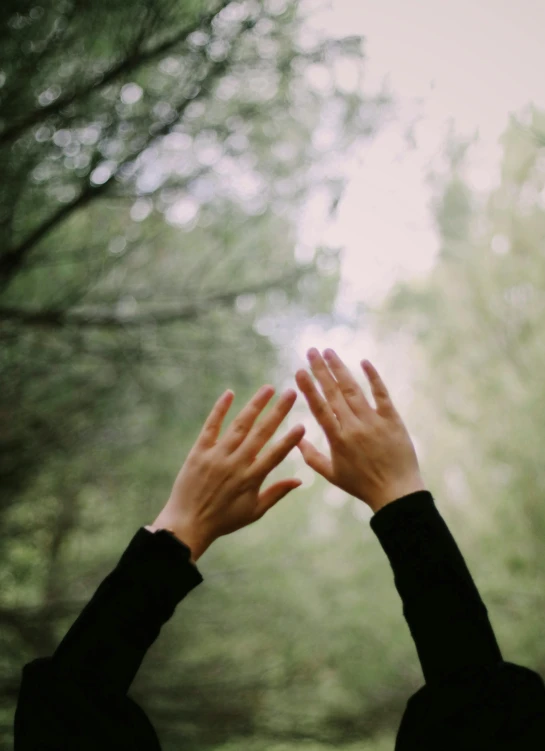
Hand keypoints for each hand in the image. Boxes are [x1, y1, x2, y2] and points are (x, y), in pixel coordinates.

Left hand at [149, 385, 304, 560]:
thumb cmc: (224, 520)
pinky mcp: (199, 452)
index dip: (289, 440)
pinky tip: (230, 393)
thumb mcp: (254, 512)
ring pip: (239, 425)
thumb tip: (300, 480)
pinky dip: (220, 409)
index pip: (275, 455)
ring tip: (268, 388)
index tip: (302, 424)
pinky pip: (211, 426)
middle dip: (278, 412)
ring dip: (255, 405)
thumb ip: (277, 493)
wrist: (187, 524)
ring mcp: (216, 456)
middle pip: (261, 433)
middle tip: (291, 393)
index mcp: (251, 479)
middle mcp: (236, 464)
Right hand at [294, 348, 424, 512]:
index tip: (299, 370)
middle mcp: (353, 427)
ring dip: (340, 369)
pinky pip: (381, 394)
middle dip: (321, 370)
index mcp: (337, 439)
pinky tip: (364, 362)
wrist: (396, 492)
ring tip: (329, 352)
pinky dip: (373, 377)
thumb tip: (296, 438)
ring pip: (354, 389)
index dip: (308, 388)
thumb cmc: (361, 485)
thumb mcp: (332, 474)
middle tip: (311, 351)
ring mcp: (373, 422)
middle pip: (334, 393)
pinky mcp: (392, 420)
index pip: (319, 408)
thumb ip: (311, 456)